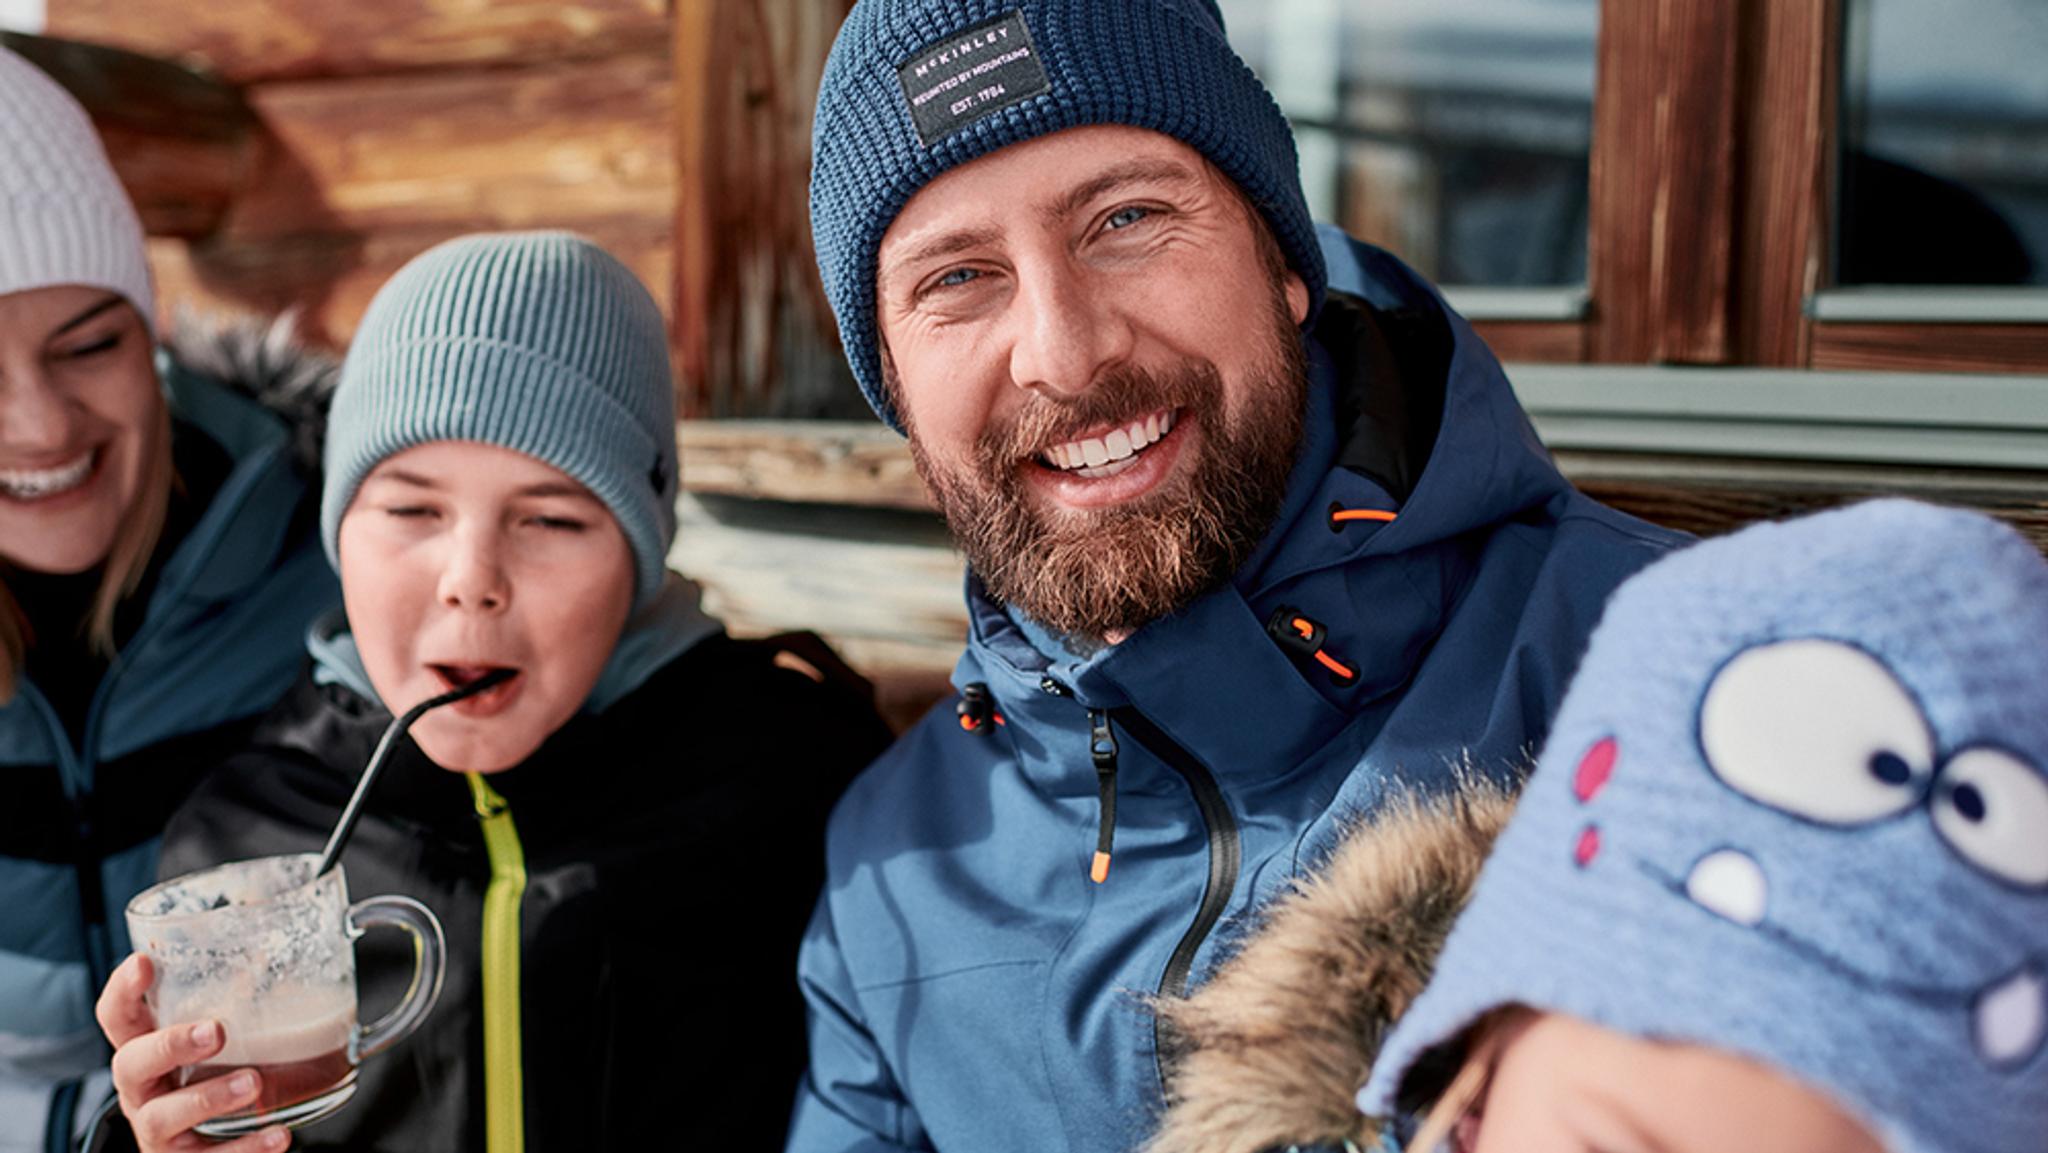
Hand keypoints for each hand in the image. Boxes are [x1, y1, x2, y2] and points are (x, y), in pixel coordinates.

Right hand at [96, 954, 291, 1152]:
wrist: (210, 1149)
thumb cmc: (209, 1080)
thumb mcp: (212, 1044)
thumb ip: (234, 1004)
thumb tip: (273, 955)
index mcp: (144, 1052)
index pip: (117, 1017)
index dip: (123, 991)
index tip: (145, 963)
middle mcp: (142, 1091)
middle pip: (130, 1065)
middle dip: (170, 1046)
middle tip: (216, 1031)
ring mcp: (157, 1130)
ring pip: (164, 1116)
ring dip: (209, 1097)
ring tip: (254, 1082)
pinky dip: (245, 1147)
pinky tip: (278, 1134)